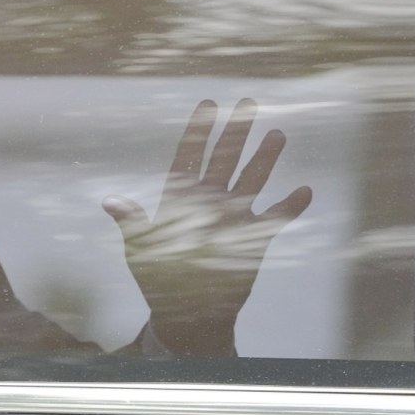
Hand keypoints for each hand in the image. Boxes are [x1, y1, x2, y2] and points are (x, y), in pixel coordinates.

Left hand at [103, 99, 311, 355]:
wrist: (188, 312)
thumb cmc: (159, 278)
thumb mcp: (141, 248)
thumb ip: (132, 222)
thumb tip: (109, 202)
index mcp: (180, 198)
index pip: (190, 156)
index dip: (199, 131)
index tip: (209, 104)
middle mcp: (208, 201)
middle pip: (224, 159)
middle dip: (236, 132)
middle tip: (249, 103)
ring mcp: (232, 217)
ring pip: (251, 180)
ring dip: (264, 159)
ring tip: (277, 134)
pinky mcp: (252, 238)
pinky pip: (275, 218)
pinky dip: (289, 207)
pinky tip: (304, 191)